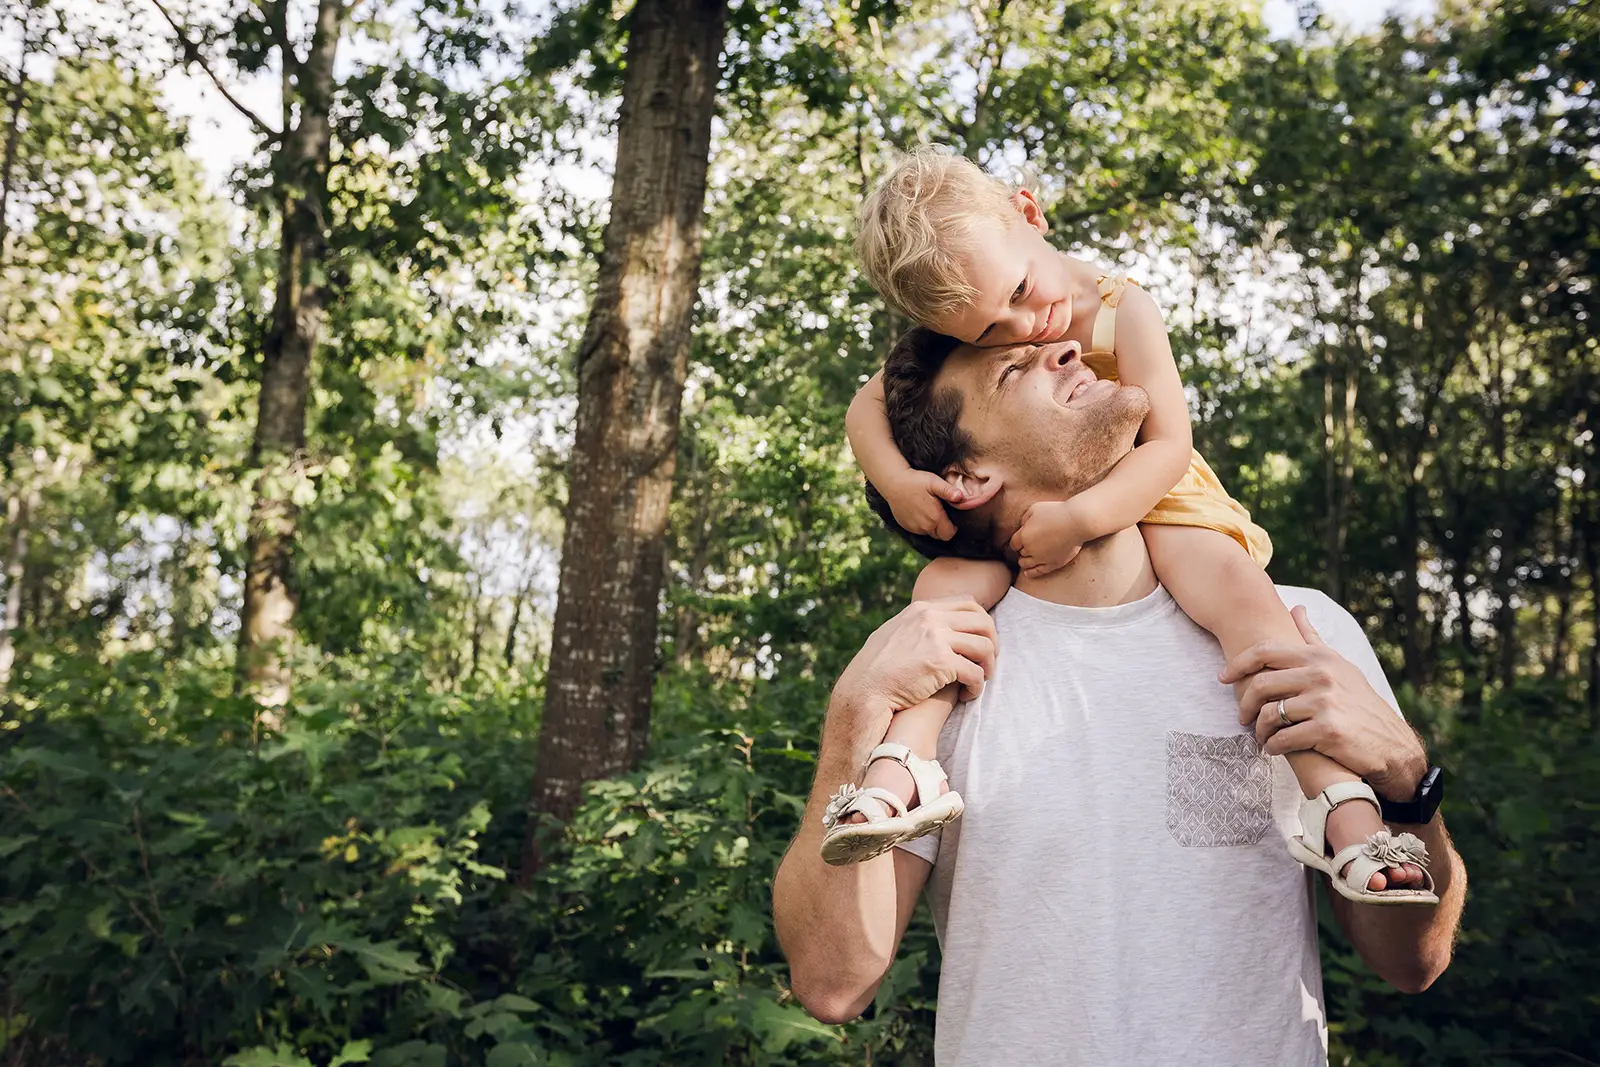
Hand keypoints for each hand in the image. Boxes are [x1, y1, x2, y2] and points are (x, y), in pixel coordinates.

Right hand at [833, 596, 998, 720]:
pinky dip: (978, 686)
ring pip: (984, 646)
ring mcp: (936, 638)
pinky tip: (969, 694)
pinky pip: (975, 672)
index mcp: (921, 609)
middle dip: (993, 642)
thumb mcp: (893, 634)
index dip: (982, 622)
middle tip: (989, 662)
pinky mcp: (941, 663)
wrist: (864, 691)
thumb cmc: (876, 669)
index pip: (968, 603)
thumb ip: (914, 626)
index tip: (982, 640)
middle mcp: (930, 618)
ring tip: (982, 680)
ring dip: (989, 666)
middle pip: (983, 621)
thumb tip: (930, 627)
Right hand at [884, 469, 965, 540]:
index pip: (950, 534)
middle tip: (940, 512)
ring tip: (929, 509)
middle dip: (943, 527)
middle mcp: (925, 526)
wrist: (893, 483)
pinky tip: (919, 511)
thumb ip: (948, 491)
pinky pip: (919, 530)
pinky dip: (921, 524)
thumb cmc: (915, 481)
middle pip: (940, 535)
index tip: (950, 515)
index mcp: (935, 517)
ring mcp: (914, 528)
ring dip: (932, 526)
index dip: (953, 527)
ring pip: (929, 533)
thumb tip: (961, 497)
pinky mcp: (906, 526)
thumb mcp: (934, 482)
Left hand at [1008, 500, 1087, 578]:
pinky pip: (1038, 572)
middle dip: (1023, 550)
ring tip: (1026, 559)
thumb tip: (1022, 527)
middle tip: (1028, 546)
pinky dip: (1031, 573)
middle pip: (1021, 554)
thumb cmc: (1056, 512)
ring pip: (1026, 564)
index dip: (1016, 542)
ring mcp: (1042, 558)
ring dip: (1025, 561)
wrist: (1077, 521)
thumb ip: (1025, 519)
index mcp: (1024, 536)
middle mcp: (1030, 549)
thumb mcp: (1034, 509)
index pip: (1014, 544)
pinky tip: (1027, 573)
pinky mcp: (1053, 564)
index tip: (1020, 540)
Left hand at [1219, 606, 1427, 801]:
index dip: (1238, 664)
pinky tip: (1273, 749)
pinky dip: (1273, 746)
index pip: (1265, 652)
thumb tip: (1295, 608)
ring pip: (1269, 714)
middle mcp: (1321, 675)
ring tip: (1261, 736)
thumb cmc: (1358, 703)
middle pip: (1261, 684)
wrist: (1392, 746)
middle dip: (1245, 703)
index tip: (1223, 677)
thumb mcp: (1339, 665)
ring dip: (1259, 730)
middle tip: (1243, 717)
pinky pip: (1283, 738)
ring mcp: (1324, 702)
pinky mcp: (1327, 730)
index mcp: (1320, 657)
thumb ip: (1312, 638)